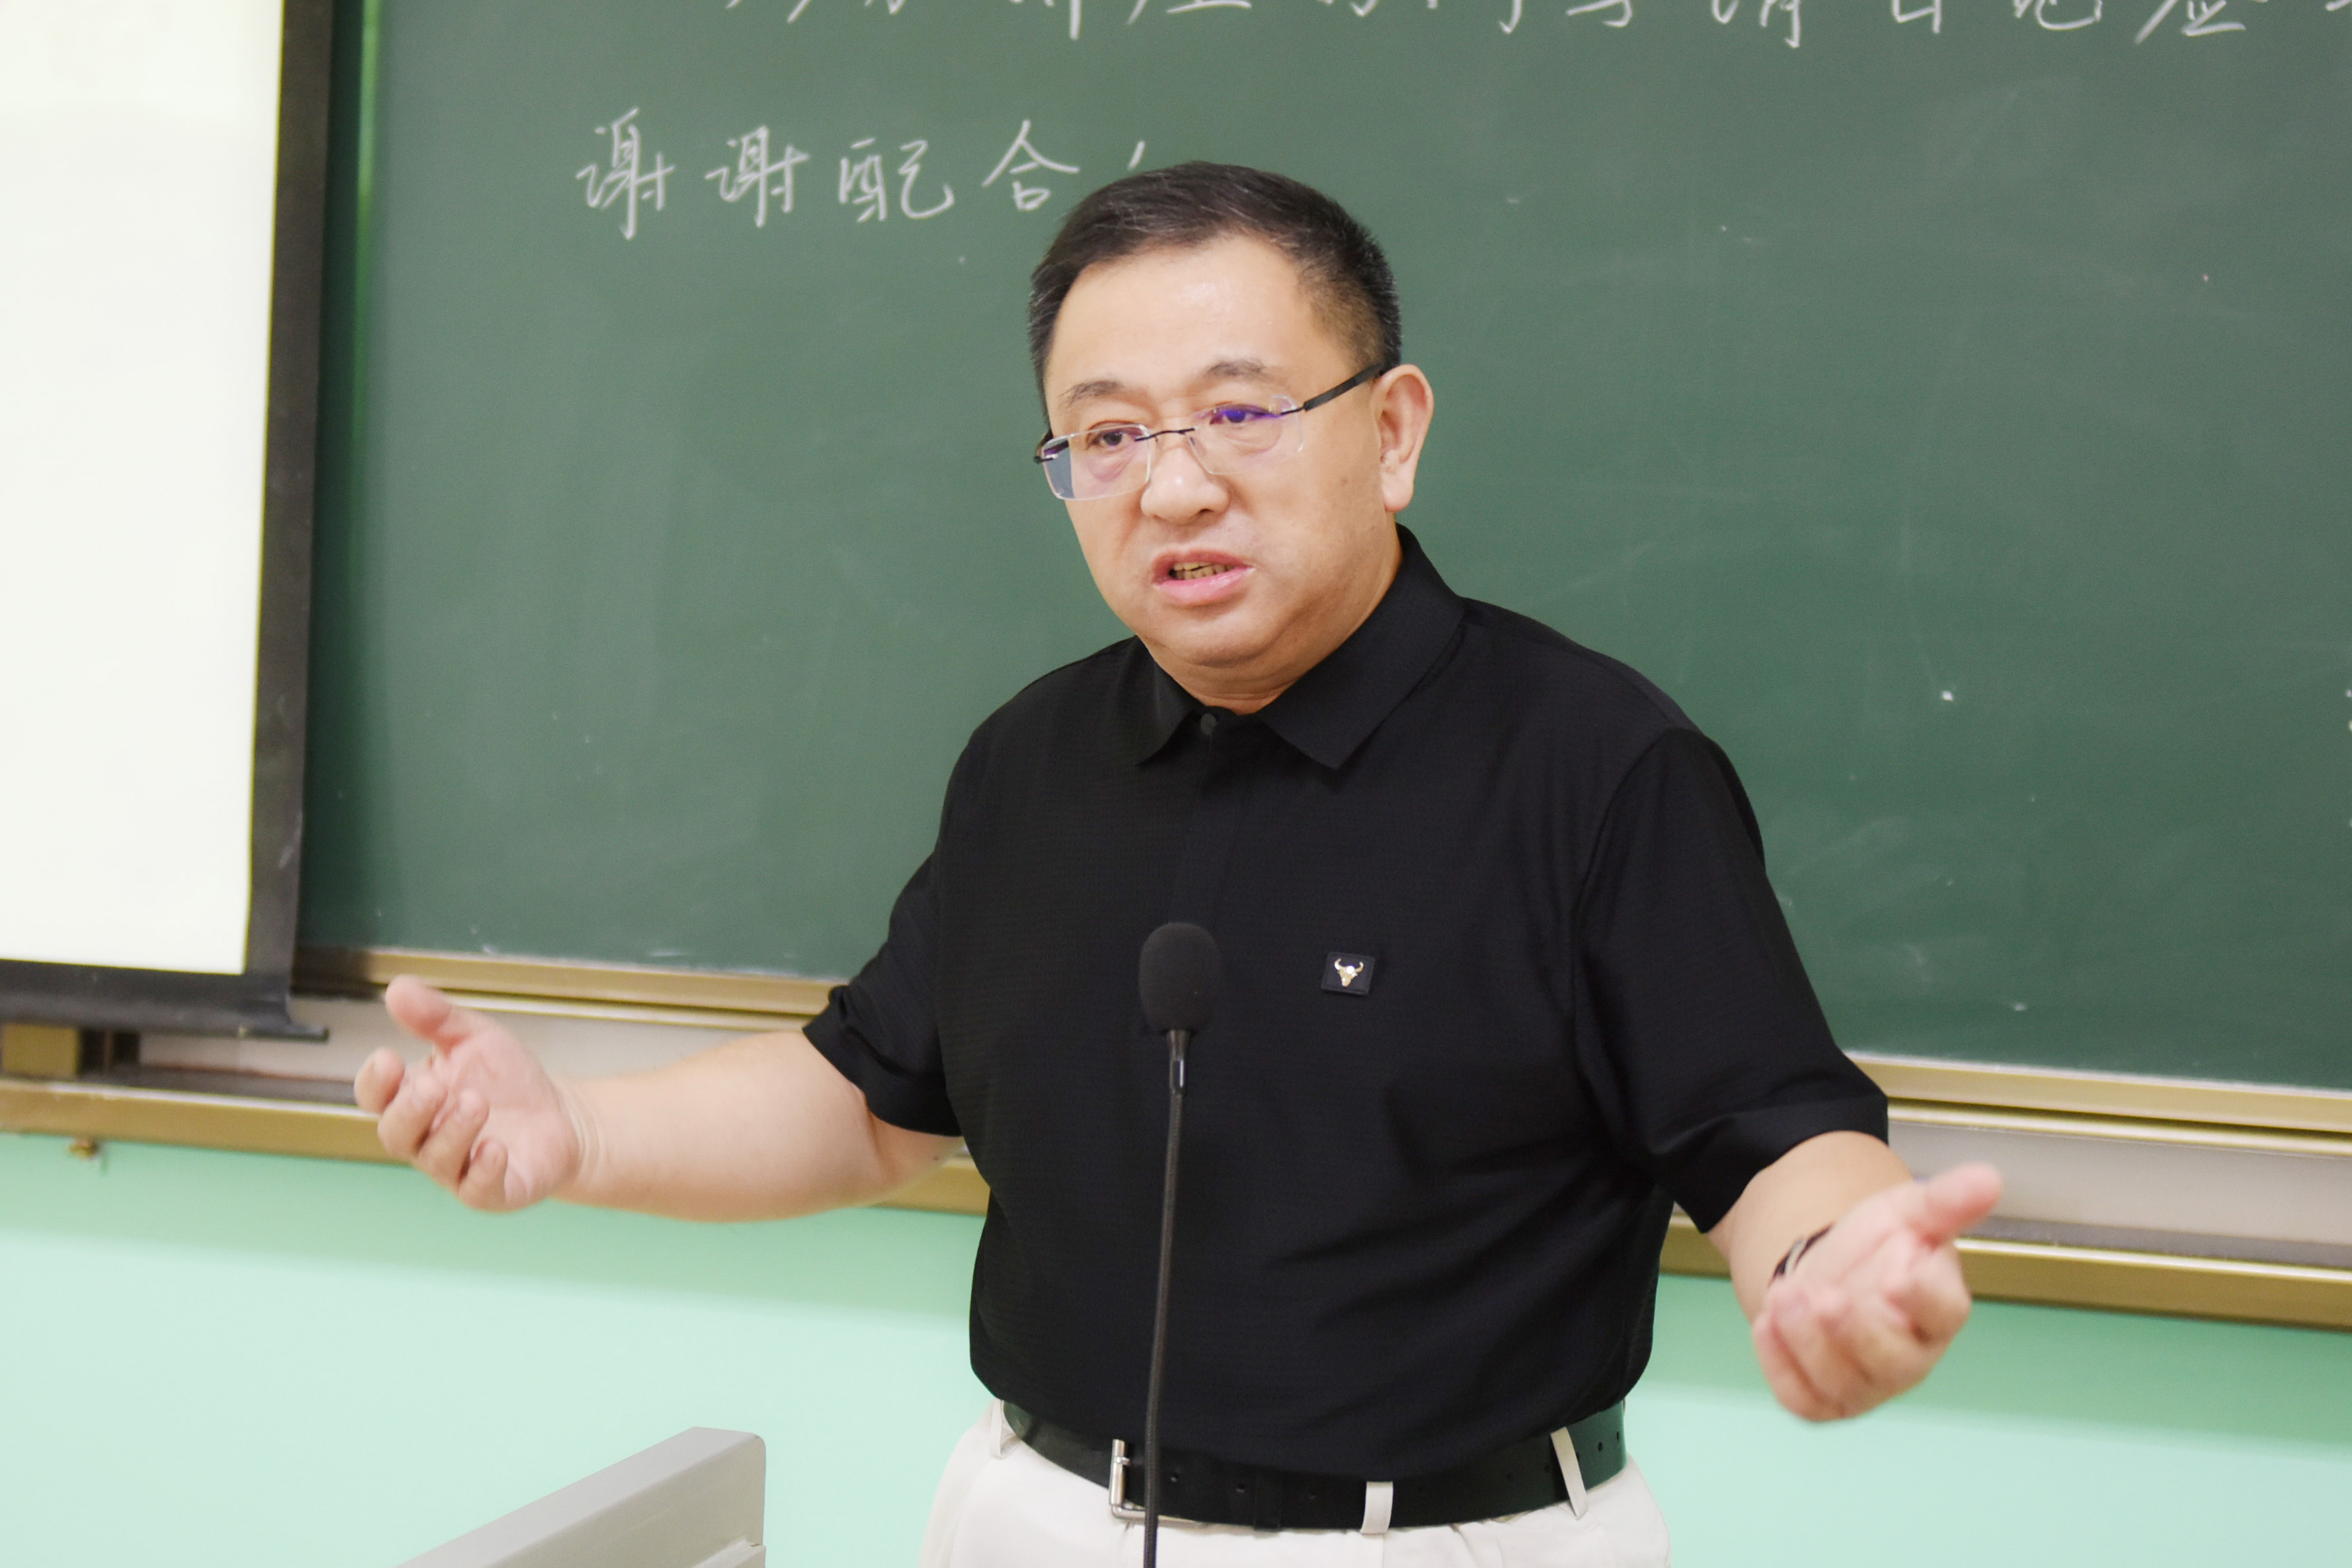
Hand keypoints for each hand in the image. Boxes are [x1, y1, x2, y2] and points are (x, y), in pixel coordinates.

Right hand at [354, 976, 585, 1210]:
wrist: (561, 1116)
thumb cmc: (507, 1079)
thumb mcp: (474, 1038)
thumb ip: (436, 1017)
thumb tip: (397, 987)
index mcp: (413, 1098)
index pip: (376, 1096)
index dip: (376, 1081)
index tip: (388, 1058)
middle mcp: (426, 1138)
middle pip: (396, 1133)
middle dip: (410, 1110)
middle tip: (433, 1087)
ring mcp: (457, 1168)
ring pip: (436, 1159)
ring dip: (452, 1132)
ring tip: (475, 1102)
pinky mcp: (491, 1191)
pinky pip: (477, 1189)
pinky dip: (483, 1170)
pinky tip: (495, 1148)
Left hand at [1751, 1162, 2001, 1420]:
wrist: (1827, 1269)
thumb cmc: (1878, 1248)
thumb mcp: (1907, 1211)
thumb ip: (1945, 1199)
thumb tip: (1989, 1177)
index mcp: (1939, 1310)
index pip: (1943, 1312)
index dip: (1924, 1296)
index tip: (1899, 1272)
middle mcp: (1910, 1357)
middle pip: (1894, 1361)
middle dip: (1856, 1331)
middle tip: (1826, 1296)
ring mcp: (1867, 1384)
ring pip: (1844, 1384)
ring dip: (1809, 1343)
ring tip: (1786, 1297)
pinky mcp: (1824, 1398)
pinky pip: (1803, 1398)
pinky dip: (1781, 1366)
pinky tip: (1766, 1324)